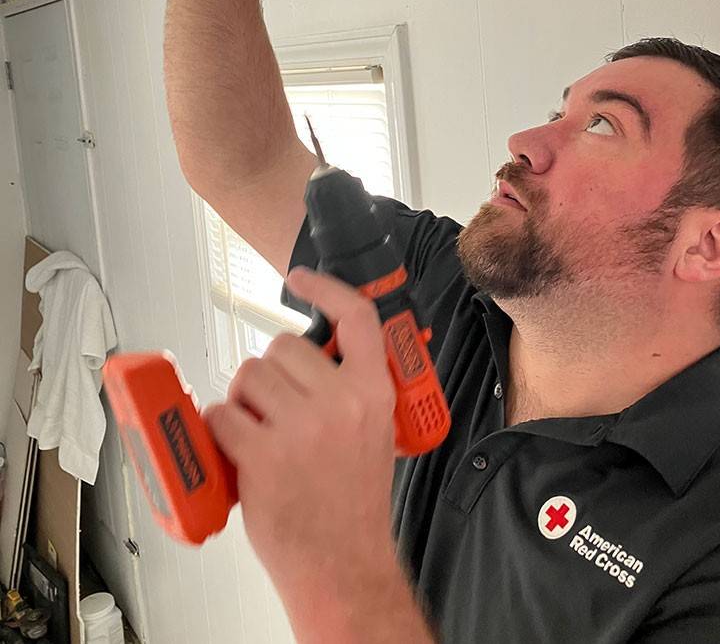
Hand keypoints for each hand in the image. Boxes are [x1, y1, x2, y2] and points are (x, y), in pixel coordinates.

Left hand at [205, 266, 397, 600]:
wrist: (344, 564)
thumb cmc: (354, 502)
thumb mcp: (376, 431)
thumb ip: (356, 387)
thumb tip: (325, 351)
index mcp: (373, 393)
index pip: (356, 317)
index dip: (326, 289)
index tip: (302, 278)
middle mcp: (340, 403)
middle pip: (282, 346)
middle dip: (269, 372)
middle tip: (274, 405)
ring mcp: (301, 429)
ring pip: (248, 375)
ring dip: (243, 399)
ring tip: (259, 430)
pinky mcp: (263, 456)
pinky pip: (223, 415)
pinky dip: (220, 428)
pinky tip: (238, 449)